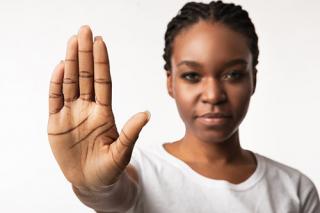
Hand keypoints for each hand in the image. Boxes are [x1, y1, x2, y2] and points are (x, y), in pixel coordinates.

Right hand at [47, 26, 149, 190]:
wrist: (91, 182)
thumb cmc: (109, 168)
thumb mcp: (122, 152)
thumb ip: (130, 133)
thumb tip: (147, 113)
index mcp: (104, 113)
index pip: (102, 81)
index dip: (101, 62)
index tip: (101, 42)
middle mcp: (88, 108)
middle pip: (85, 76)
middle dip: (85, 53)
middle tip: (85, 30)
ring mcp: (71, 114)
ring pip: (70, 82)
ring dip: (70, 61)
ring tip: (72, 41)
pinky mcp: (56, 123)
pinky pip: (55, 99)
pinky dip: (56, 84)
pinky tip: (60, 67)